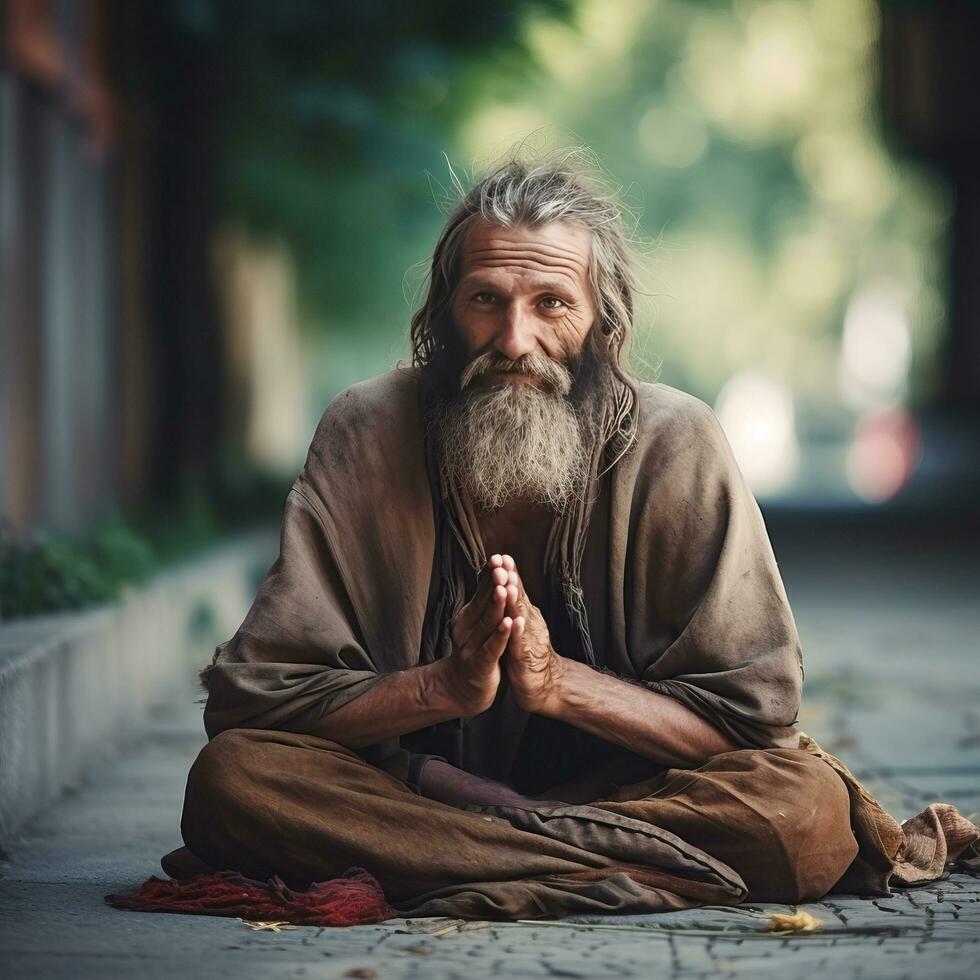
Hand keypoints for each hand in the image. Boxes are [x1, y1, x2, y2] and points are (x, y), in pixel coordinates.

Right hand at [439, 555, 513, 715]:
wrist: (461, 689)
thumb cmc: (475, 651)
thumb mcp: (478, 624)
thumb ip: (486, 601)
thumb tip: (495, 571)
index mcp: (468, 616)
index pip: (481, 591)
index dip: (490, 575)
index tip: (499, 556)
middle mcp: (467, 628)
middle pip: (483, 603)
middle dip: (494, 584)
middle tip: (501, 566)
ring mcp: (471, 646)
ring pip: (487, 623)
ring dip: (497, 605)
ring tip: (505, 589)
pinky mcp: (480, 664)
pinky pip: (492, 647)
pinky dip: (501, 635)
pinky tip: (510, 623)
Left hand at [497, 555, 564, 715]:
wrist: (544, 683)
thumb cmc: (526, 651)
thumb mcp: (517, 623)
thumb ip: (512, 603)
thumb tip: (504, 580)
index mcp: (525, 612)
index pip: (515, 588)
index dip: (508, 572)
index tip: (499, 554)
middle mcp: (530, 620)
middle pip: (520, 596)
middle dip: (511, 578)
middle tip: (503, 561)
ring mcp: (530, 637)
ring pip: (522, 616)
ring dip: (516, 601)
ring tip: (509, 585)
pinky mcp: (527, 656)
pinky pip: (522, 642)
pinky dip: (519, 631)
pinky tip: (516, 622)